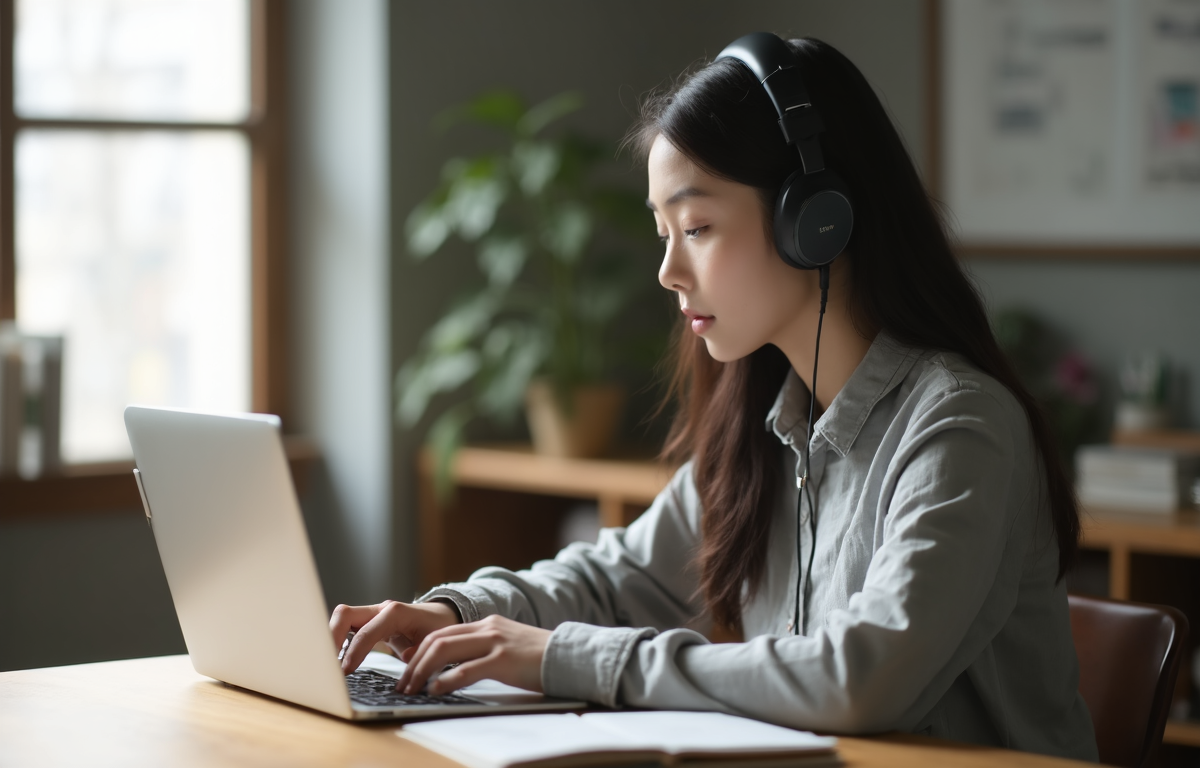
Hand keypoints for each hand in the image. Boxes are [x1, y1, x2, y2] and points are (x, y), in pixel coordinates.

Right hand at [329, 600, 459, 673]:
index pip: (367, 630)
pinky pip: (346, 627)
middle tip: (327, 665)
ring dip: (331, 639)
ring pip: (342, 618)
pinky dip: (337, 640)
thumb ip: (421, 650)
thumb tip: (405, 658)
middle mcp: (381, 609)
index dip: (355, 651)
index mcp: (396, 613)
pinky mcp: (368, 622)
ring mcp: (372, 614)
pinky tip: (335, 659)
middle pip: (345, 614)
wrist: (440, 617)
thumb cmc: (437, 628)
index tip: (346, 671)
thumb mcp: (435, 641)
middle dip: (332, 638)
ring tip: (327, 664)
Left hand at [396, 614, 550, 695]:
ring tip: (412, 688)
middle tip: (403, 684)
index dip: (419, 650)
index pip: (442, 632)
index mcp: (487, 624)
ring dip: (422, 670)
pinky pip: (467, 669)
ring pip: (445, 650)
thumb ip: (483, 650)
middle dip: (414, 662)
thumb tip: (454, 667)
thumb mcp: (507, 646)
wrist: (570, 655)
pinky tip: (436, 690)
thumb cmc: (539, 658)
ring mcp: (495, 642)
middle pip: (437, 639)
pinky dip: (446, 680)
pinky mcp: (503, 660)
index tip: (405, 666)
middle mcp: (488, 628)